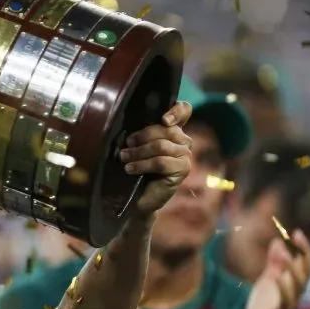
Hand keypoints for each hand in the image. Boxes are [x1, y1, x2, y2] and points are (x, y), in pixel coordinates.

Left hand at [119, 101, 192, 217]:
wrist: (137, 198)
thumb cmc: (135, 169)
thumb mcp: (136, 147)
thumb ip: (140, 134)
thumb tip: (130, 131)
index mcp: (173, 130)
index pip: (184, 110)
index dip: (176, 111)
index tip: (163, 119)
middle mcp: (183, 141)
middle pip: (165, 129)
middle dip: (142, 137)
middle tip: (126, 146)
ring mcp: (185, 155)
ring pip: (161, 146)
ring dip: (138, 152)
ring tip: (124, 158)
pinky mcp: (182, 170)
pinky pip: (161, 161)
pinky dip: (142, 164)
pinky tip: (130, 169)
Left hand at [243, 228, 309, 308]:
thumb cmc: (265, 307)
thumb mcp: (267, 281)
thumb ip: (273, 264)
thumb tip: (277, 242)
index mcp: (292, 284)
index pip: (304, 265)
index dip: (303, 249)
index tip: (297, 232)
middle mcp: (294, 294)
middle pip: (305, 272)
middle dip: (304, 254)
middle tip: (296, 236)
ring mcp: (287, 305)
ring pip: (297, 286)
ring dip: (293, 269)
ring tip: (286, 254)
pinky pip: (284, 301)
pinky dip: (282, 288)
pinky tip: (276, 276)